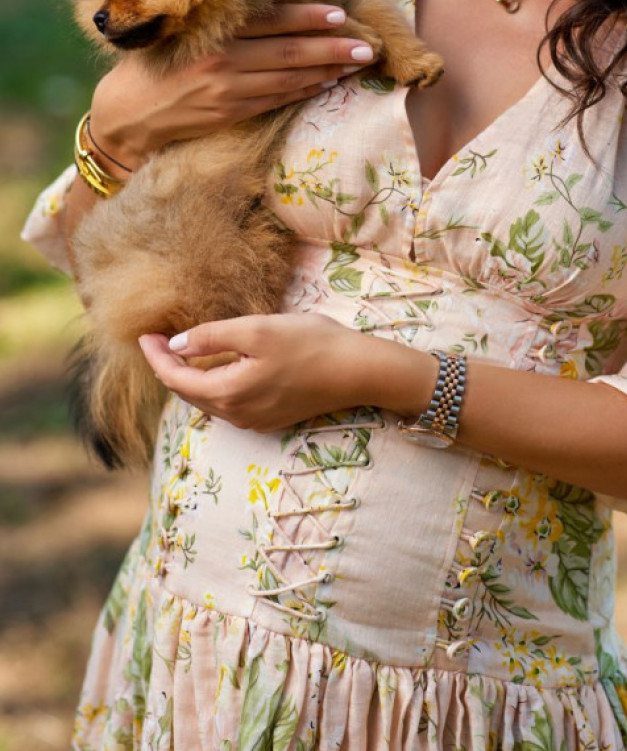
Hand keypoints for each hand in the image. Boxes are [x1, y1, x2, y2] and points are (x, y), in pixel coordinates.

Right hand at [89, 4, 375, 167]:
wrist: (126, 116)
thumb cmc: (153, 62)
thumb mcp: (178, 29)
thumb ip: (217, 17)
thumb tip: (265, 0)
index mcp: (210, 31)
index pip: (269, 20)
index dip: (307, 16)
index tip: (340, 14)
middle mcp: (221, 60)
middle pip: (288, 50)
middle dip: (332, 47)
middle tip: (367, 44)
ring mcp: (227, 90)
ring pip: (289, 77)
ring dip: (327, 69)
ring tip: (357, 62)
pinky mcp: (230, 113)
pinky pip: (277, 99)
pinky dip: (305, 90)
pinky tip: (328, 82)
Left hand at [138, 312, 435, 432]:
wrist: (359, 371)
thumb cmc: (311, 344)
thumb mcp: (258, 330)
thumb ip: (213, 338)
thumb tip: (178, 345)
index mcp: (228, 393)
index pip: (176, 380)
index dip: (156, 357)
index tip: (144, 335)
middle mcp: (237, 415)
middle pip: (189, 394)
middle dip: (169, 367)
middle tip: (159, 339)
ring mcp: (255, 421)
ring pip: (209, 400)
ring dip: (192, 377)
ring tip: (184, 350)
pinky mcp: (271, 418)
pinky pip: (231, 403)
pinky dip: (215, 384)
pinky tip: (221, 365)